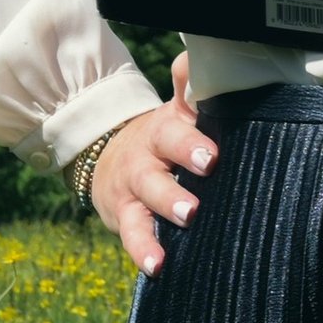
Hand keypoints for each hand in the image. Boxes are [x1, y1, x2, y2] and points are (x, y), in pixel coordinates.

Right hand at [85, 54, 216, 276]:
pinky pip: (133, 234)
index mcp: (165, 129)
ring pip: (146, 199)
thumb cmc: (164, 138)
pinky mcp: (125, 216)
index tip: (212, 154)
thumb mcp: (176, 112)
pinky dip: (143, 250)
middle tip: (202, 185)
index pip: (176, 125)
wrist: (110, 158)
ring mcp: (134, 188)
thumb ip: (191, 88)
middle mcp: (147, 157)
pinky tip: (158, 266)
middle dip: (179, 173)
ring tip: (187, 220)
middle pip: (158, 163)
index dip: (190, 137)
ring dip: (165, 208)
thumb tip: (199, 56)